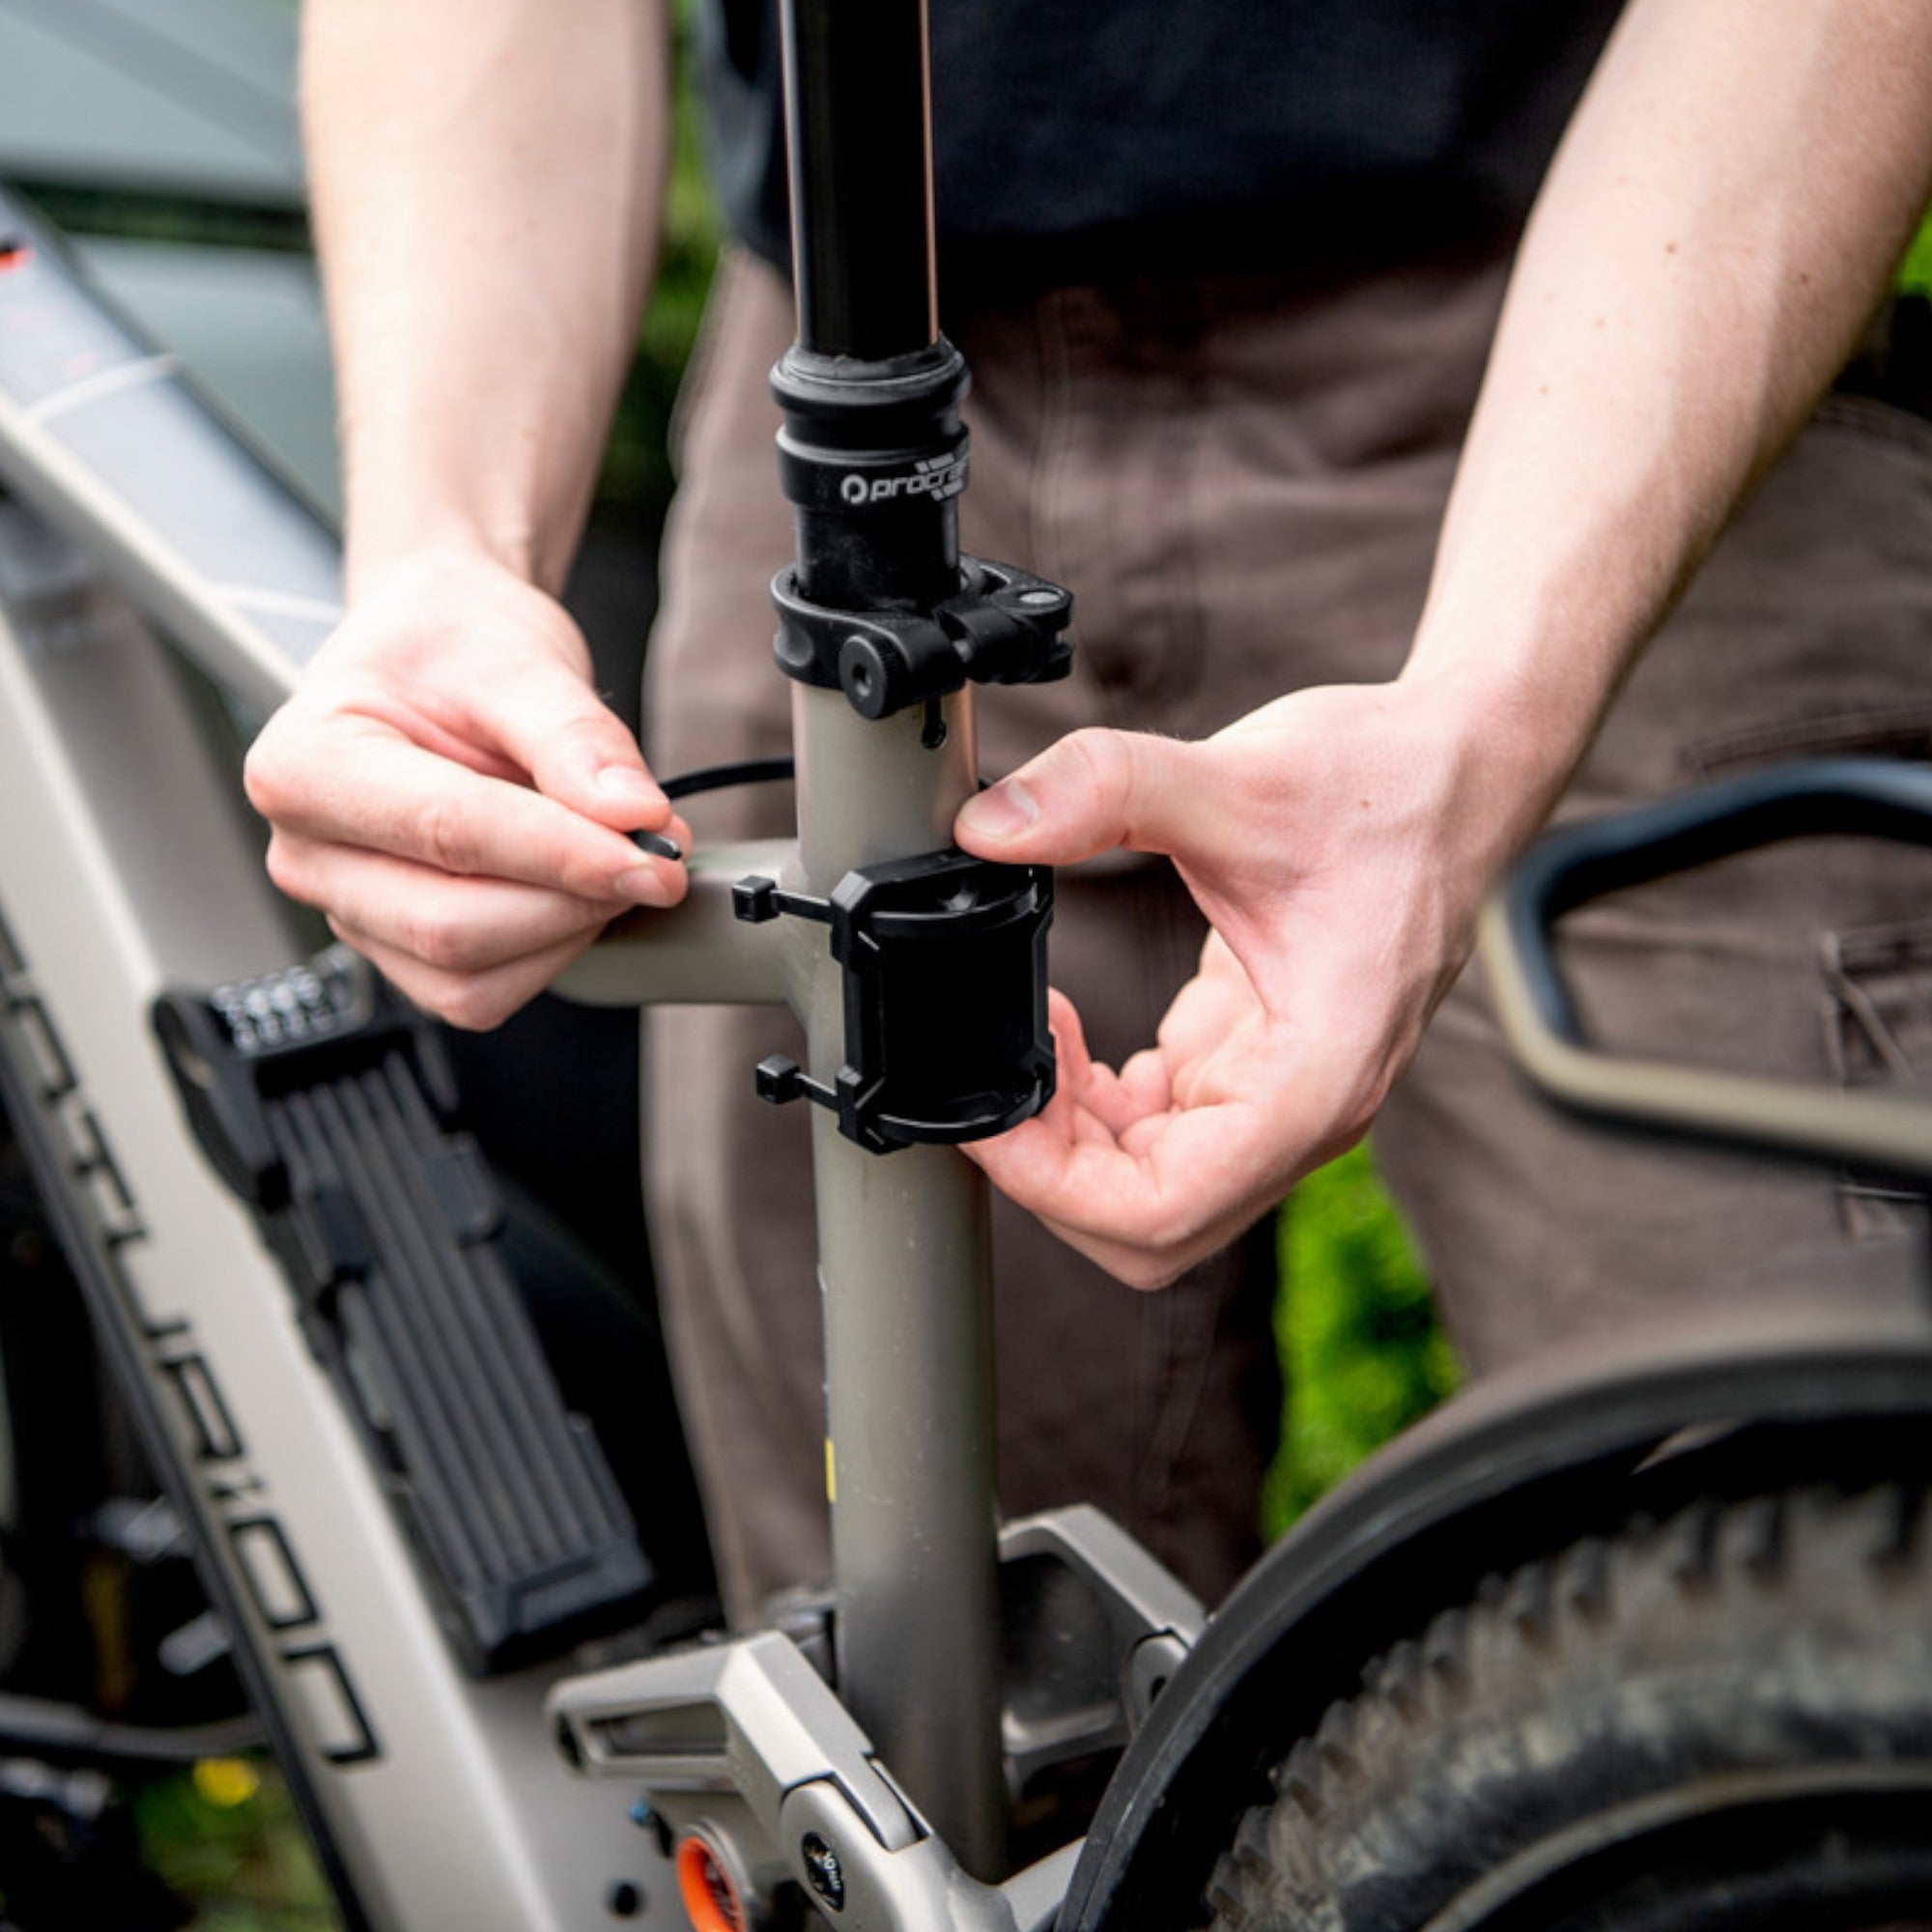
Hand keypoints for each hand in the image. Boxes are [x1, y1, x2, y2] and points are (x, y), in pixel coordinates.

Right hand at [244, 551, 688, 1027]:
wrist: (439, 650)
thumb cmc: (454, 646)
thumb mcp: (521, 660)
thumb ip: (578, 741)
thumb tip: (633, 814)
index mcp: (304, 765)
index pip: (449, 832)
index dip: (563, 852)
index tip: (648, 853)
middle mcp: (309, 853)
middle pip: (451, 928)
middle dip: (571, 902)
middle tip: (652, 856)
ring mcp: (351, 911)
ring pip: (467, 981)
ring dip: (565, 935)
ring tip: (614, 862)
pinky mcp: (397, 949)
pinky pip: (479, 993)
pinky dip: (549, 954)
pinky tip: (578, 893)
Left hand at [953, 680, 1550, 1287]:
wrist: (1458, 766)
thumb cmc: (1386, 786)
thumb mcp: (1236, 781)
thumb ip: (1104, 793)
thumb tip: (987, 827)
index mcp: (1314, 1082)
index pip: (1160, 1213)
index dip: (1051, 1186)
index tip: (987, 1116)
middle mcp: (1304, 1112)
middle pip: (1149, 1228)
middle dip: (1054, 1173)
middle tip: (1000, 1079)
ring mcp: (1280, 1095)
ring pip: (1151, 1189)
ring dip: (1073, 1141)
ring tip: (1032, 1041)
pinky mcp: (1255, 1063)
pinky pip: (1159, 1132)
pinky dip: (1097, 1106)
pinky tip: (1070, 1031)